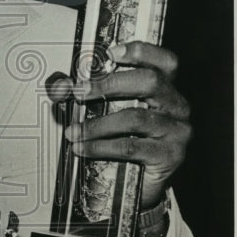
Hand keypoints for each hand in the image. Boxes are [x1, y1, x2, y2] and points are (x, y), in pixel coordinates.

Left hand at [46, 41, 191, 208]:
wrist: (140, 183)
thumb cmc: (125, 140)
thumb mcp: (107, 112)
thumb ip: (85, 94)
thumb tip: (59, 86)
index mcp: (165, 89)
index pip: (164, 61)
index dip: (141, 52)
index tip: (112, 53)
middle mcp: (176, 106)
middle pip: (150, 82)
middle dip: (109, 84)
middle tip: (80, 92)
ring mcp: (177, 131)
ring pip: (135, 117)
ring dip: (97, 124)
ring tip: (74, 131)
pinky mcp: (169, 155)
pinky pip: (130, 147)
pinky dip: (100, 147)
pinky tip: (83, 148)